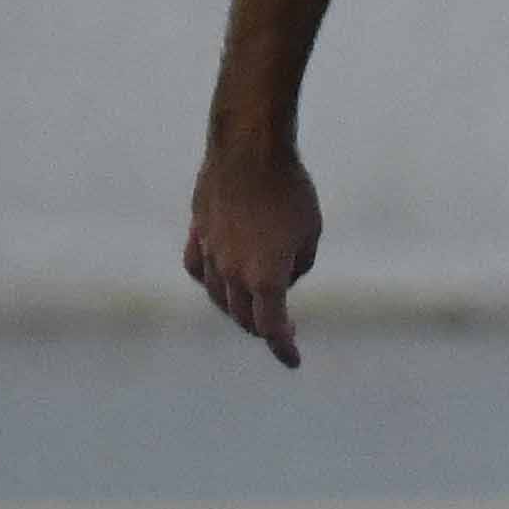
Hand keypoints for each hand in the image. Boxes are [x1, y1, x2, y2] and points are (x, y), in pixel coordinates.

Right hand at [185, 139, 322, 368]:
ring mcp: (211, 253)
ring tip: (250, 307)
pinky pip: (199, 269)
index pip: (271, 328)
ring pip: (218, 297)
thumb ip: (298, 265)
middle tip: (278, 327)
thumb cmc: (290, 189)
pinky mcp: (198, 232)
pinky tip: (217, 280)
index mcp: (266, 278)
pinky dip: (210, 282)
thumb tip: (282, 278)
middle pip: (244, 317)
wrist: (250, 148)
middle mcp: (233, 273)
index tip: (293, 360)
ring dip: (236, 308)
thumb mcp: (310, 233)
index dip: (283, 348)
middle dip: (262, 327)